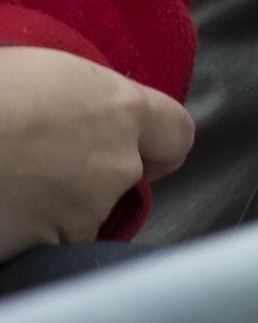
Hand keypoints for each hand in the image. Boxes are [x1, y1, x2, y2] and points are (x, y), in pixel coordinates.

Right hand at [0, 45, 189, 256]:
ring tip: (10, 186)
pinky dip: (31, 238)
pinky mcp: (49, 250)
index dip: (155, 142)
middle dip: (94, 176)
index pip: (175, 133)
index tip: (135, 146)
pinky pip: (50, 246)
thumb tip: (77, 108)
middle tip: (41, 164)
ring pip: (85, 215)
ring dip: (57, 208)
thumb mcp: (42, 72)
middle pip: (126, 177)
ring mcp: (84, 212)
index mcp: (120, 109)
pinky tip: (4, 215)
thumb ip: (81, 97)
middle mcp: (117, 163)